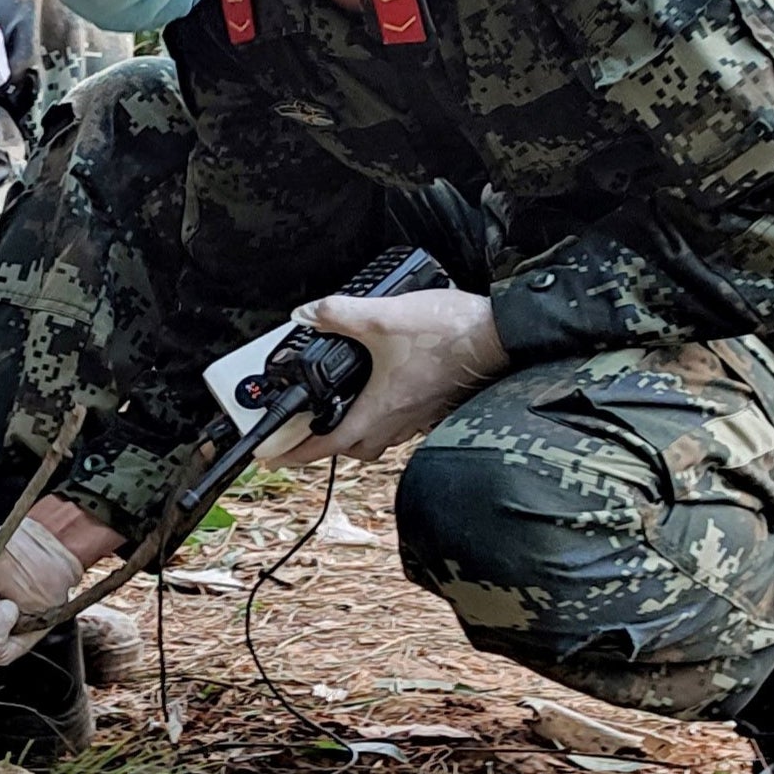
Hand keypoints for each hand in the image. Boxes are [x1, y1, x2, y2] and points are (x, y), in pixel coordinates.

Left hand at [254, 289, 507, 466]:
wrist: (501, 336)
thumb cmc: (451, 334)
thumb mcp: (383, 317)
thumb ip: (340, 315)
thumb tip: (307, 314)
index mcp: (380, 408)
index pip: (327, 444)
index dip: (295, 453)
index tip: (273, 459)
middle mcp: (399, 420)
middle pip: (353, 449)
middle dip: (326, 447)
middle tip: (306, 435)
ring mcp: (420, 415)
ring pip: (379, 439)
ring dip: (356, 433)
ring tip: (341, 414)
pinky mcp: (435, 404)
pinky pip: (402, 423)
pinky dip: (384, 417)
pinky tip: (384, 394)